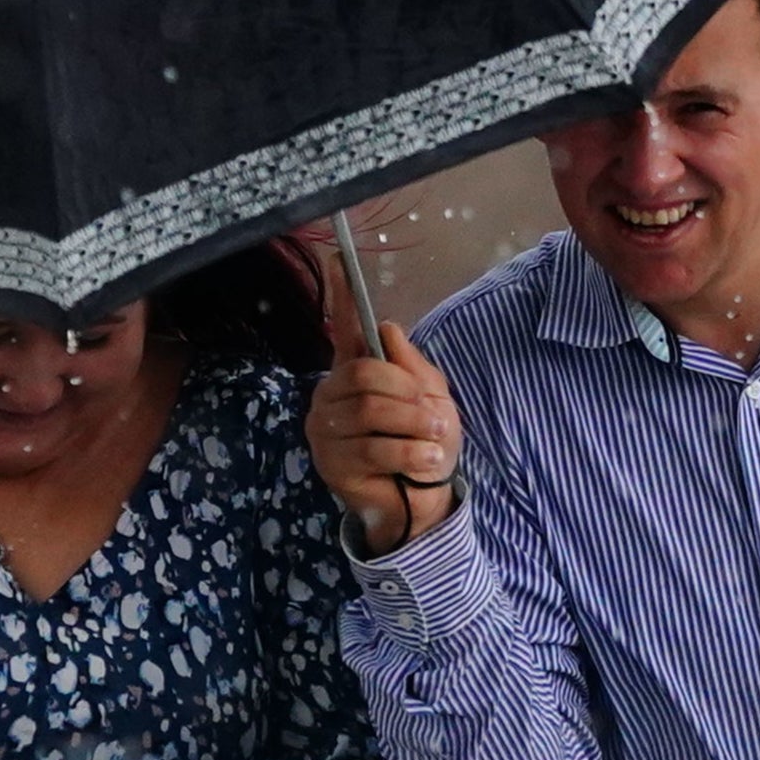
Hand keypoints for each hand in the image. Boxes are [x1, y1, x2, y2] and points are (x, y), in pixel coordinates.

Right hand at [304, 314, 462, 556]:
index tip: (338, 258)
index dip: (342, 296)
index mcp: (356, 372)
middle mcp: (332, 395)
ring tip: (434, 439)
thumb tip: (386, 327)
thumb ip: (410, 366)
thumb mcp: (432, 399)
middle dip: (407, 393)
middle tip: (431, 415)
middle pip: (365, 374)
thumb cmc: (427, 443)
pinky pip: (373, 448)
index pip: (345, 328)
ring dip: (414, 425)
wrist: (425, 501)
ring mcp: (326, 430)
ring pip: (371, 411)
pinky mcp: (331, 464)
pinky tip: (425, 460)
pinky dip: (410, 452)